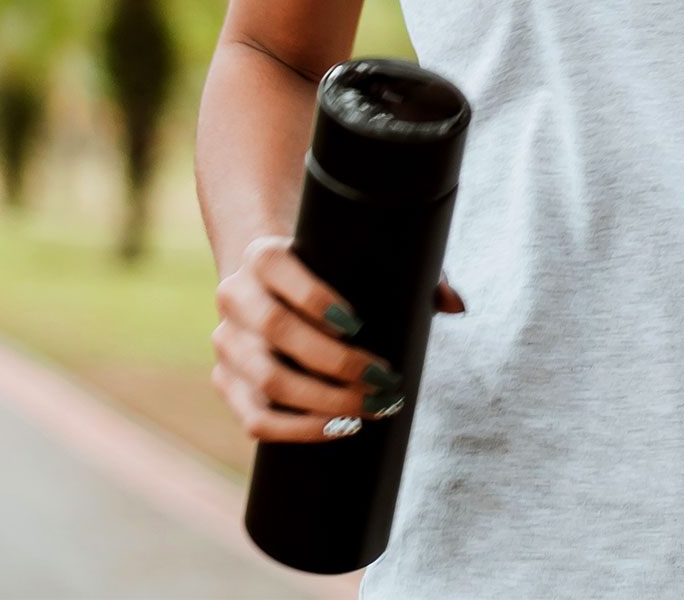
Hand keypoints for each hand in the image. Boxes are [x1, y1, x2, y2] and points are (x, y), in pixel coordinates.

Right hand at [211, 233, 464, 442]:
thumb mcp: (358, 255)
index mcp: (262, 254)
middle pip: (278, 333)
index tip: (361, 323)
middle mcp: (235, 295)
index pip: (279, 271)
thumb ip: (410, 271)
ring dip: (325, 401)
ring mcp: (226, 343)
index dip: (316, 299)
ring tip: (372, 406)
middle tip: (386, 378)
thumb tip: (456, 306)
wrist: (268, 278)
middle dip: (336, 363)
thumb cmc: (330, 265)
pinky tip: (341, 426)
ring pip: (268, 382)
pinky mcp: (227, 382)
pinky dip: (300, 429)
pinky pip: (257, 419)